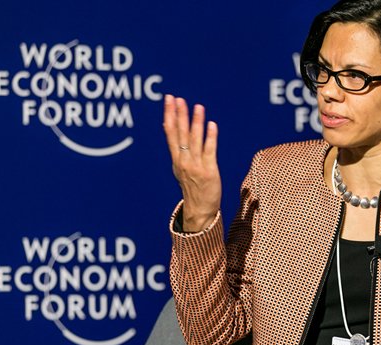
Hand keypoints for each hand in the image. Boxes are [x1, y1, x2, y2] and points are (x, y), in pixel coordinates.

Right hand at [163, 94, 220, 231]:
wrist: (200, 210)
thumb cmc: (193, 188)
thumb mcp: (181, 168)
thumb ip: (179, 150)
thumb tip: (175, 131)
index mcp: (176, 159)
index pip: (170, 133)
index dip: (169, 115)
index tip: (168, 100)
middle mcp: (183, 161)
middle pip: (180, 134)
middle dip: (178, 114)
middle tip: (177, 98)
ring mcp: (196, 166)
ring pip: (194, 140)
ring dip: (196, 122)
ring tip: (197, 107)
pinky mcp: (209, 171)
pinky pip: (209, 151)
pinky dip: (210, 138)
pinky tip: (212, 125)